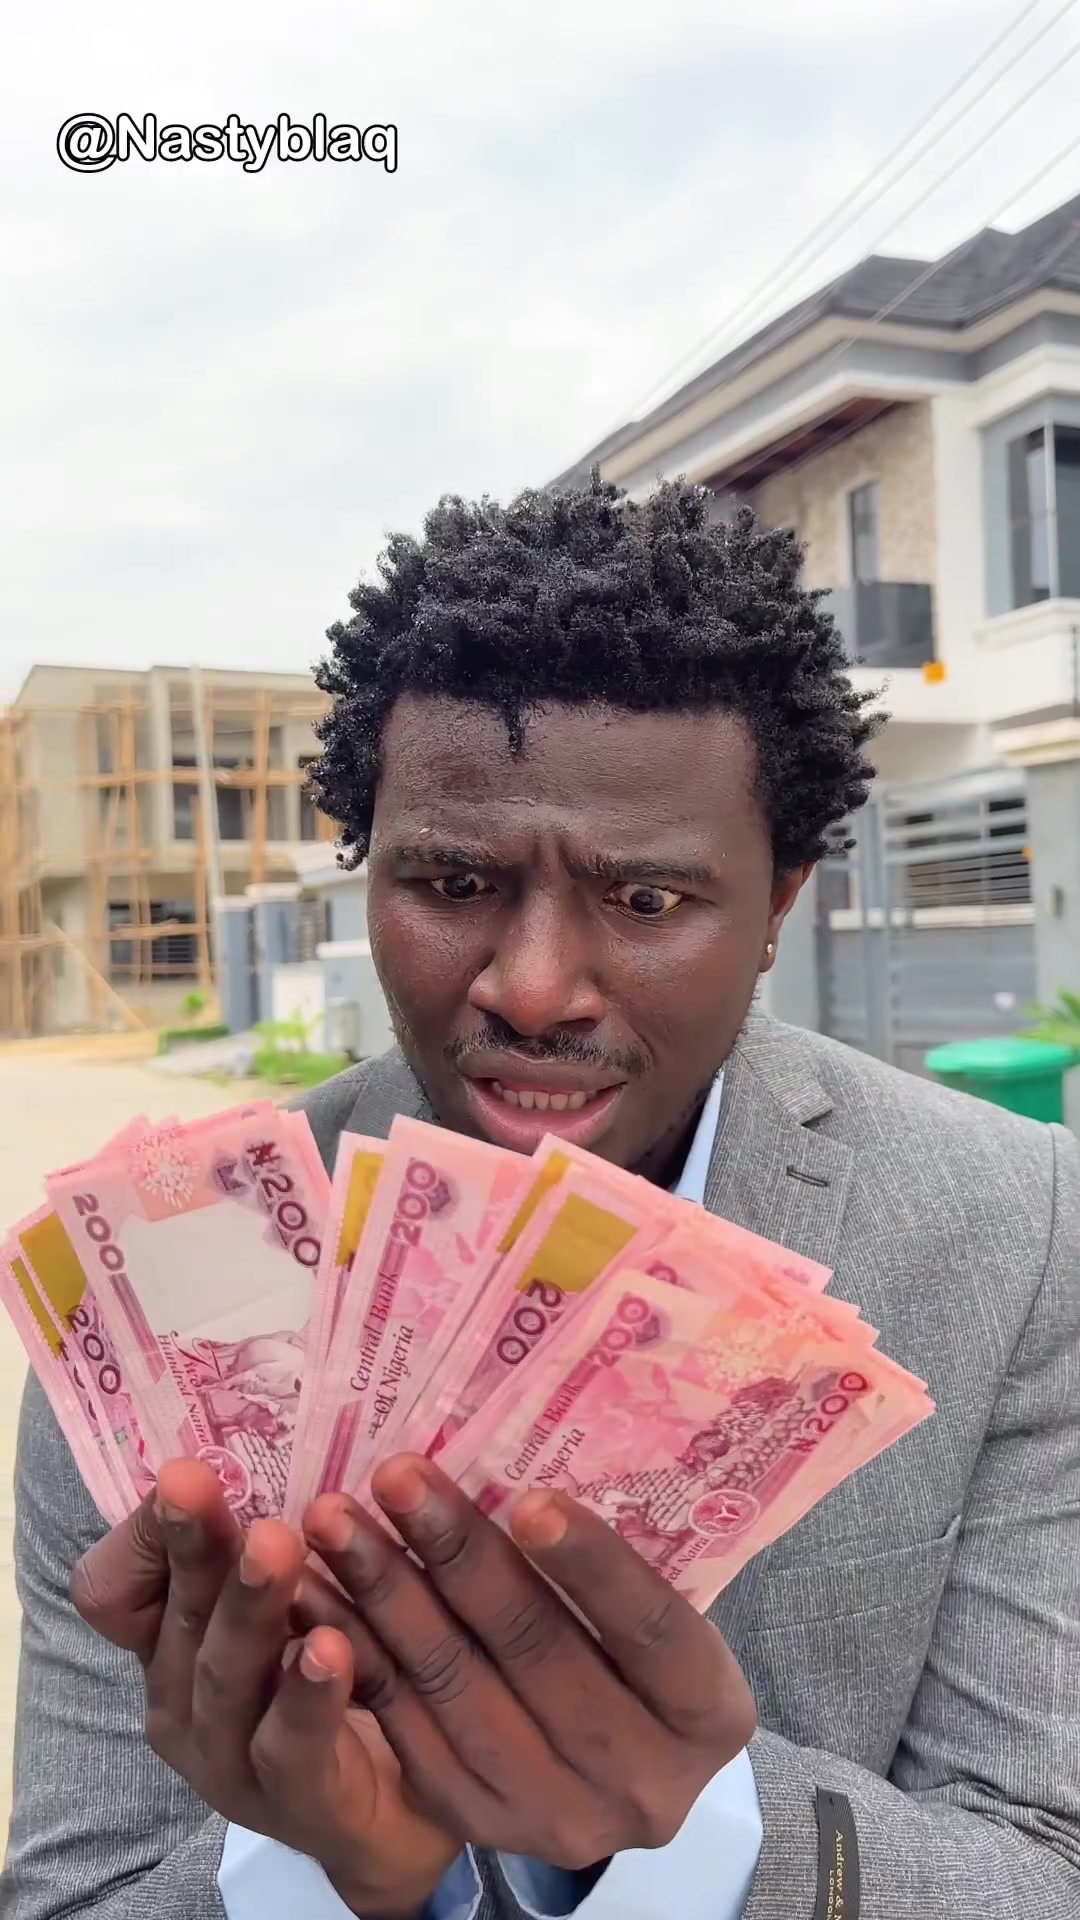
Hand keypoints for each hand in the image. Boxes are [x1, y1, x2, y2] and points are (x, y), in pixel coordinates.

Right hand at [72, 1461, 459, 1919]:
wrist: (408, 1802)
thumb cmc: (346, 1669)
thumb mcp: (307, 1586)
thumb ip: (284, 1523)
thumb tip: (315, 1417)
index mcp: (174, 1638)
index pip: (119, 1585)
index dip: (143, 1531)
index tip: (184, 1472)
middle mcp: (186, 1697)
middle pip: (178, 1613)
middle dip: (195, 1545)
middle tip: (204, 1482)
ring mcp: (232, 1758)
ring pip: (227, 1676)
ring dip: (250, 1605)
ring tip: (277, 1546)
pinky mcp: (297, 1802)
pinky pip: (292, 1747)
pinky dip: (307, 1695)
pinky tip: (331, 1647)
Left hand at [300, 1454, 756, 1873]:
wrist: (616, 1769)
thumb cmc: (639, 1649)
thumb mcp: (660, 1609)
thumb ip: (615, 1559)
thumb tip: (533, 1442)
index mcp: (710, 1712)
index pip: (650, 1629)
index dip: (592, 1565)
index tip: (529, 1498)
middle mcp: (643, 1781)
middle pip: (538, 1652)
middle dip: (457, 1555)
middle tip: (395, 1475)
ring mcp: (556, 1814)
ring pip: (456, 1689)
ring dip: (385, 1595)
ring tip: (335, 1520)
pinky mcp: (479, 1823)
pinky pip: (404, 1729)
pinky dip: (357, 1656)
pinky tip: (317, 1596)